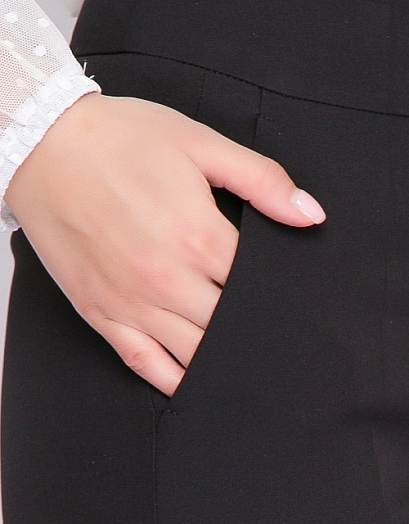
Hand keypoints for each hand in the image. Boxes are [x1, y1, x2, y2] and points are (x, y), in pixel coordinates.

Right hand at [5, 93, 324, 395]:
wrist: (45, 146)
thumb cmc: (121, 140)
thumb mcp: (199, 144)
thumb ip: (261, 180)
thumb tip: (311, 214)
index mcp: (197, 236)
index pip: (257, 284)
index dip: (280, 293)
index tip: (292, 297)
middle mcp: (166, 279)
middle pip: (231, 324)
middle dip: (256, 327)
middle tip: (275, 332)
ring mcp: (131, 302)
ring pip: (194, 353)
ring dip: (223, 360)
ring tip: (246, 362)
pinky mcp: (100, 313)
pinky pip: (144, 363)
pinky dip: (173, 380)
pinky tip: (194, 383)